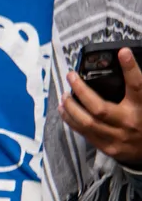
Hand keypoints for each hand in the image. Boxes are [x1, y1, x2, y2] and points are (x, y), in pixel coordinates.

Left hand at [63, 48, 141, 167]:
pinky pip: (84, 133)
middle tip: (71, 77)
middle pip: (99, 107)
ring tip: (64, 95)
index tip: (123, 53)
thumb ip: (136, 89)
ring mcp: (117, 137)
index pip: (137, 86)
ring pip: (86, 122)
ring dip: (71, 107)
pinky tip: (65, 110)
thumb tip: (124, 62)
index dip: (130, 69)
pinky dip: (71, 120)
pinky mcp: (107, 148)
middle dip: (81, 90)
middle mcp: (129, 122)